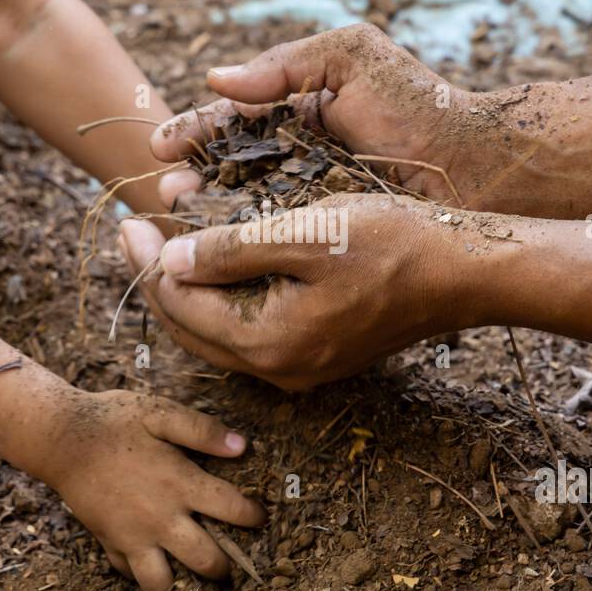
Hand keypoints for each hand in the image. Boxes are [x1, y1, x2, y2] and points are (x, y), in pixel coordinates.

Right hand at [44, 389, 266, 590]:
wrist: (60, 437)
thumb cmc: (113, 420)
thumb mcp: (160, 413)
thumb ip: (202, 430)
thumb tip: (243, 446)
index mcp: (180, 484)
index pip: (233, 510)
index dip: (253, 516)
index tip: (259, 516)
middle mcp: (160, 518)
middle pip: (205, 561)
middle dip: (224, 567)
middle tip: (230, 562)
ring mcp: (132, 536)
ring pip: (162, 582)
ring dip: (180, 582)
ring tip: (188, 571)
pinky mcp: (108, 542)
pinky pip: (128, 573)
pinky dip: (142, 572)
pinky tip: (152, 559)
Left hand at [118, 194, 491, 389]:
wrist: (463, 274)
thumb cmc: (392, 244)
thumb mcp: (306, 232)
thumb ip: (231, 250)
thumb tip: (170, 262)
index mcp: (269, 341)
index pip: (182, 306)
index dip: (149, 263)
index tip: (129, 221)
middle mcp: (279, 369)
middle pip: (192, 330)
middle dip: (157, 282)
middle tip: (133, 233)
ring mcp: (300, 369)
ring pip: (218, 336)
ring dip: (187, 294)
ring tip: (163, 248)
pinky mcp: (318, 356)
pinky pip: (248, 336)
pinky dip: (222, 304)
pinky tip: (216, 269)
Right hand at [153, 23, 555, 212]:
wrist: (476, 165)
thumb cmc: (418, 105)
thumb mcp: (351, 59)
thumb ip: (285, 62)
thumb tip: (216, 78)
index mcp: (300, 106)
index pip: (233, 117)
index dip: (194, 131)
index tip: (160, 145)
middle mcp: (298, 152)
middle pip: (228, 164)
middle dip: (192, 175)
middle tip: (166, 192)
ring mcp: (311, 195)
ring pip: (244, 203)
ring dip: (208, 209)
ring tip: (180, 214)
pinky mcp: (327, 232)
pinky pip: (276, 234)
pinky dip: (243, 239)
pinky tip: (217, 245)